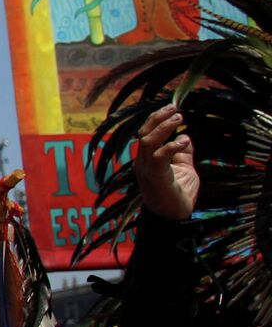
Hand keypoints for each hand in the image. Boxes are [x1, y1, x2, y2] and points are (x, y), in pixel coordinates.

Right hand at [134, 103, 197, 220]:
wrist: (174, 218)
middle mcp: (142, 163)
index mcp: (146, 160)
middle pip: (143, 133)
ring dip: (164, 127)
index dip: (156, 119)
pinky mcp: (155, 177)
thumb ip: (182, 153)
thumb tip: (186, 136)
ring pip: (148, 141)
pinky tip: (184, 140)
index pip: (145, 134)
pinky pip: (159, 156)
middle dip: (158, 118)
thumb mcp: (184, 169)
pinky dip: (171, 145)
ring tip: (179, 118)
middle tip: (175, 108)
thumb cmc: (178, 195)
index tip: (172, 108)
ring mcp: (146, 170)